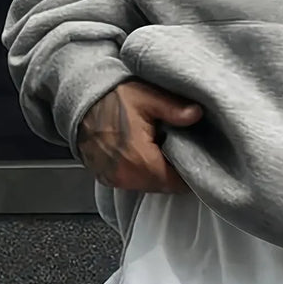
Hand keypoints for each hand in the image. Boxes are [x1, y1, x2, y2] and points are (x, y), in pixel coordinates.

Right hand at [76, 79, 202, 193]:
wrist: (80, 101)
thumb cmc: (113, 98)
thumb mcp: (147, 97)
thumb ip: (175, 108)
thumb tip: (197, 114)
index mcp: (139, 161)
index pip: (175, 183)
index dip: (191, 172)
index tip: (202, 159)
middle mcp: (125, 177)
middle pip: (163, 186)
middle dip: (177, 172)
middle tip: (190, 151)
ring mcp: (114, 179)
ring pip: (149, 185)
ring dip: (161, 172)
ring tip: (171, 150)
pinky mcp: (107, 176)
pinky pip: (134, 181)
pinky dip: (146, 171)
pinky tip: (152, 152)